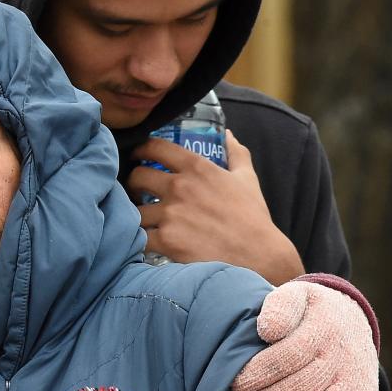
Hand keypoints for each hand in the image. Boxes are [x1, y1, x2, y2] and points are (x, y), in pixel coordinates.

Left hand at [128, 131, 304, 284]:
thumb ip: (236, 154)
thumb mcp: (247, 179)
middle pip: (137, 177)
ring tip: (145, 221)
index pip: (156, 148)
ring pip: (135, 210)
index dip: (141, 150)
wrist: (258, 255)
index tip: (137, 156)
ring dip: (137, 216)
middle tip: (136, 192)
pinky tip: (148, 242)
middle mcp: (179, 187)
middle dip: (133, 184)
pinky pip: (140, 237)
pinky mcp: (166, 240)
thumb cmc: (253, 217)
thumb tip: (228, 135)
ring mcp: (170, 214)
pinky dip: (141, 241)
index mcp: (197, 167)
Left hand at [232, 280, 378, 390]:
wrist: (352, 325)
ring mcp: (356, 385)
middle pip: (300, 388)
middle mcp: (344, 359)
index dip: (257, 374)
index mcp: (324, 328)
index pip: (286, 357)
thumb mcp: (294, 296)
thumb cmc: (307, 314)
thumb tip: (268, 330)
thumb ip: (280, 307)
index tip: (235, 385)